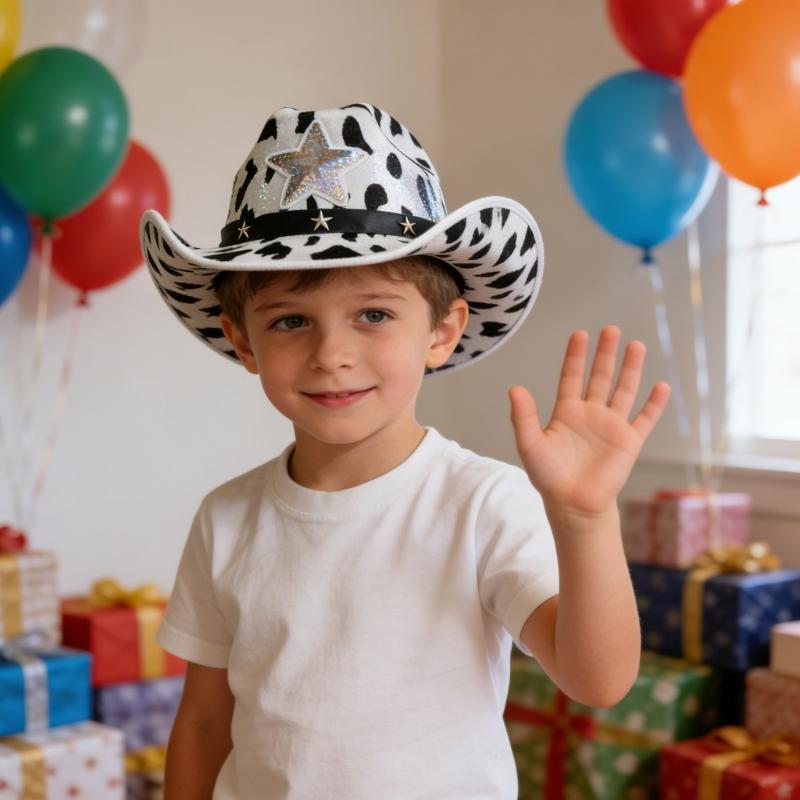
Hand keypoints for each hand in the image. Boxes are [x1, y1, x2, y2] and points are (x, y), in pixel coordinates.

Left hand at [508, 325, 669, 518]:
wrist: (573, 505)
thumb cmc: (549, 476)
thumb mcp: (530, 444)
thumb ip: (523, 417)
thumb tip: (514, 388)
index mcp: (566, 412)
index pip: (572, 376)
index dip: (576, 356)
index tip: (580, 334)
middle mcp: (590, 414)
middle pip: (600, 377)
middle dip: (605, 354)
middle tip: (610, 329)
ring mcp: (611, 426)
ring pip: (623, 391)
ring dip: (630, 369)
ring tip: (636, 345)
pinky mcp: (629, 442)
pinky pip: (644, 419)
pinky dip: (654, 404)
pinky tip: (661, 386)